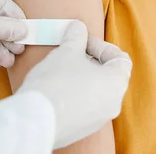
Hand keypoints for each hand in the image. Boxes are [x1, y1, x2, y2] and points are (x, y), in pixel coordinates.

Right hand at [16, 21, 131, 148]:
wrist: (35, 119)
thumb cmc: (56, 82)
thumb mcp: (66, 51)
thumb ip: (76, 36)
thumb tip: (78, 27)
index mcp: (116, 83)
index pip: (120, 58)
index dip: (101, 45)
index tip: (82, 41)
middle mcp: (113, 103)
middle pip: (108, 74)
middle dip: (89, 60)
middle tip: (69, 52)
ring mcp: (98, 119)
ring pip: (95, 91)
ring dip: (81, 77)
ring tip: (59, 70)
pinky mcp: (82, 129)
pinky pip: (83, 107)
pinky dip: (73, 95)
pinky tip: (54, 88)